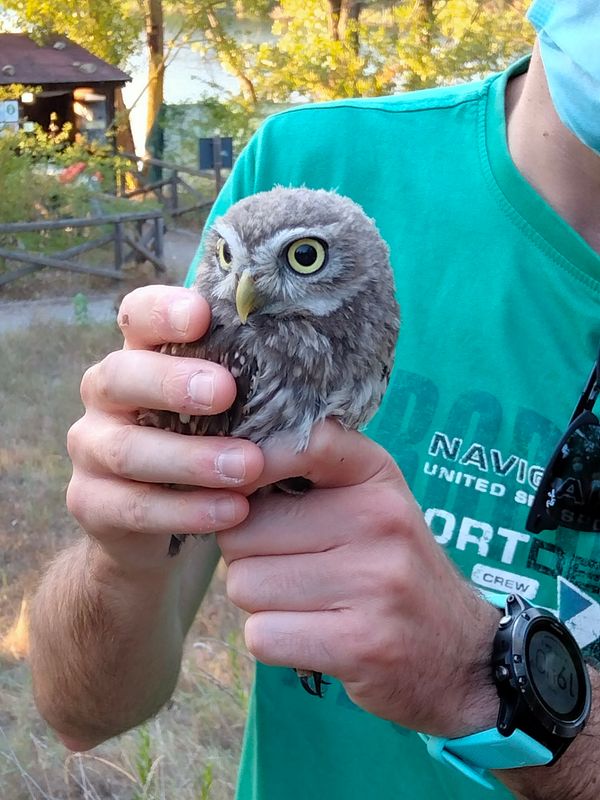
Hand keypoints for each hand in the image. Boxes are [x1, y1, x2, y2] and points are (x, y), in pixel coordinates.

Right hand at [66, 285, 263, 572]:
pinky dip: (187, 511)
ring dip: (191, 458)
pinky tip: (233, 511)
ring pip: (128, 450)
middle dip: (172, 383)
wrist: (152, 520)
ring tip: (247, 467)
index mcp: (138, 357)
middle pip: (121, 376)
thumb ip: (243, 380)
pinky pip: (136, 508)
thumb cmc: (201, 440)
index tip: (201, 316)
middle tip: (225, 392)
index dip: (163, 311)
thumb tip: (310, 358)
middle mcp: (106, 396)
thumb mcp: (220, 407)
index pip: (137, 317)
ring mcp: (91, 449)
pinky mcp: (92, 502)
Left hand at [217, 422, 499, 736]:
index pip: (298, 442)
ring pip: (245, 584)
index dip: (253, 467)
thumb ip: (309, 475)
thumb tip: (220, 473)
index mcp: (375, 475)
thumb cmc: (394, 568)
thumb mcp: (371, 502)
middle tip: (286, 567)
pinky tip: (311, 635)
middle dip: (247, 555)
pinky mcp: (361, 642)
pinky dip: (273, 640)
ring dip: (260, 602)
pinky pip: (262, 635)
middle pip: (243, 530)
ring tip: (305, 602)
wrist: (463, 653)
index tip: (246, 493)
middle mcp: (377, 519)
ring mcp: (373, 581)